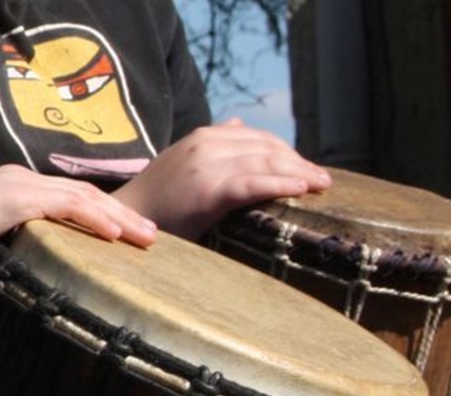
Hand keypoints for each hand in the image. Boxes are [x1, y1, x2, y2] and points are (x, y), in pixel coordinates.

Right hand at [0, 164, 157, 248]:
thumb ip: (9, 239)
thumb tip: (26, 262)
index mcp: (19, 188)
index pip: (71, 197)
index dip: (103, 213)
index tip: (127, 232)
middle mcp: (27, 179)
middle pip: (86, 194)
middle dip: (123, 214)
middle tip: (152, 235)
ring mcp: (25, 185)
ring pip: (86, 198)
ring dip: (120, 218)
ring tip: (147, 237)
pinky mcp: (22, 197)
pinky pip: (69, 206)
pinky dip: (95, 219)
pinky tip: (115, 234)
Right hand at [112, 118, 332, 238]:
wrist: (126, 218)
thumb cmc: (158, 198)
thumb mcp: (183, 160)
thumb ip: (212, 144)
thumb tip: (238, 123)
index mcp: (203, 135)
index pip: (258, 138)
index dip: (288, 152)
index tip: (307, 168)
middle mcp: (207, 144)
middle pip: (268, 148)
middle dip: (299, 163)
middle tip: (323, 180)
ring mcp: (207, 165)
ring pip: (266, 163)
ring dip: (300, 173)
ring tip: (321, 186)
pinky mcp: (209, 189)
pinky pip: (254, 183)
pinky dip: (281, 183)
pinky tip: (301, 189)